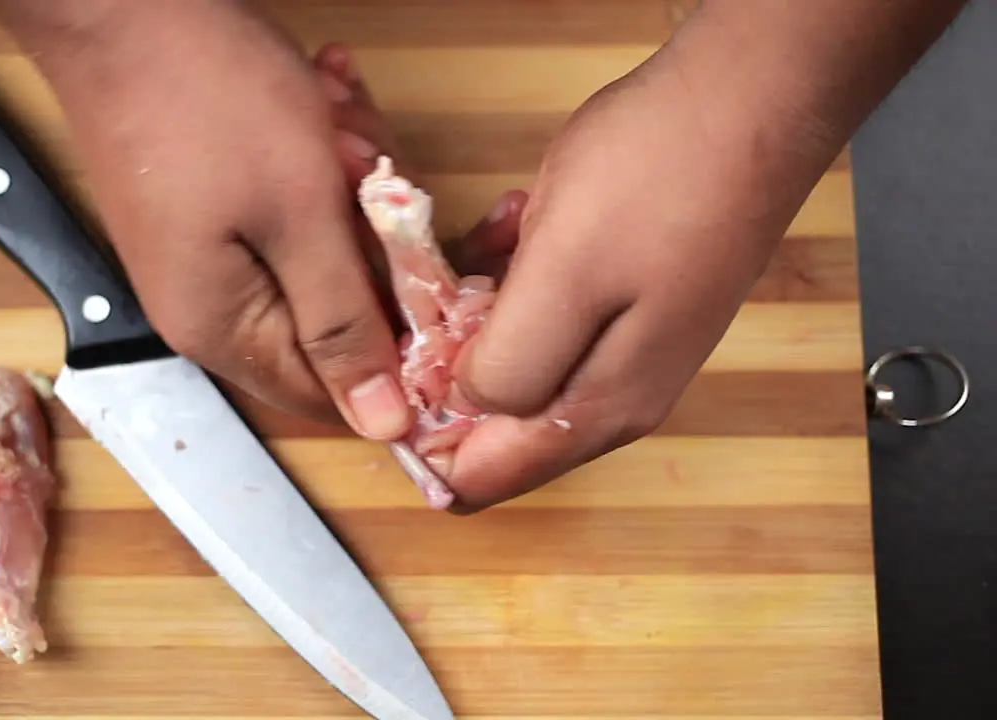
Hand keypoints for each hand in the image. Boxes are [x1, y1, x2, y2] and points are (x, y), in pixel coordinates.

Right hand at [0, 0, 412, 440]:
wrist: (119, 5)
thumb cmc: (206, 97)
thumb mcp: (298, 215)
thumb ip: (344, 324)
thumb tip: (381, 422)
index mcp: (225, 330)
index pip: (335, 398)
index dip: (403, 357)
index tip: (445, 293)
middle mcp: (211, 309)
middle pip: (337, 318)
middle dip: (373, 243)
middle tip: (366, 166)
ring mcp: (211, 257)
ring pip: (327, 255)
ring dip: (351, 189)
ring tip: (334, 120)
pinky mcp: (216, 211)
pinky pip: (298, 213)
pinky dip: (323, 164)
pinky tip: (322, 105)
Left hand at [447, 34, 848, 509]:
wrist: (753, 99)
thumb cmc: (655, 183)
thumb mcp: (563, 278)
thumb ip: (510, 365)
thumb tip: (467, 405)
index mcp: (596, 411)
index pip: (479, 479)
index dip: (419, 436)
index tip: (398, 361)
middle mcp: (612, 399)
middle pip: (492, 420)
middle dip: (448, 358)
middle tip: (449, 282)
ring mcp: (623, 350)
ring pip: (511, 358)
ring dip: (482, 306)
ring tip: (501, 236)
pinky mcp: (624, 302)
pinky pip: (541, 314)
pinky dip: (516, 276)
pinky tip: (524, 220)